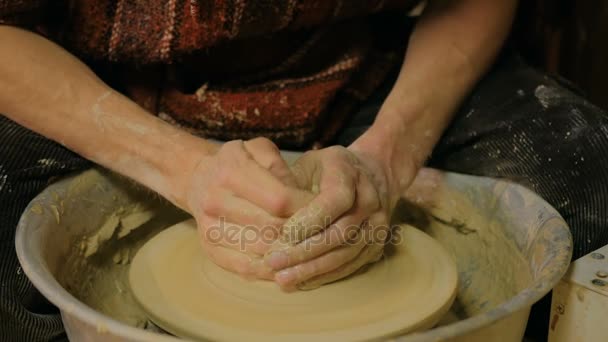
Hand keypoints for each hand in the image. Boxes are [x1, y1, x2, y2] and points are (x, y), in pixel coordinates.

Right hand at [185, 138, 312, 279]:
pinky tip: (289, 264)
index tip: (325, 209)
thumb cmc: (239, 162)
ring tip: (311, 248)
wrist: (198, 179)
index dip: (306, 208)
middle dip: (302, 232)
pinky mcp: (210, 249)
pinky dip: (271, 270)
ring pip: (261, 249)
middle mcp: (216, 200)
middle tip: (323, 232)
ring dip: (290, 253)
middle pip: (272, 226)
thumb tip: (300, 196)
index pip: (279, 198)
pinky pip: (245, 267)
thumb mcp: (259, 149)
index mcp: (231, 170)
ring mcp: (210, 228)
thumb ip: (281, 167)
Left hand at [264, 146, 398, 288]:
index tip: (284, 234)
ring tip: (284, 278)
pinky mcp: (376, 245)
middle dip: (304, 250)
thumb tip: (265, 211)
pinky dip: (326, 275)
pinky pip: (351, 265)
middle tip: (274, 261)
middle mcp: (368, 199)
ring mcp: (376, 225)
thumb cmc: (328, 169)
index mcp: (349, 173)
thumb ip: (290, 183)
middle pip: (339, 232)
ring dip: (312, 268)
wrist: (372, 173)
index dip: (310, 219)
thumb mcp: (308, 163)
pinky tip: (302, 281)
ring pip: (346, 253)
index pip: (335, 200)